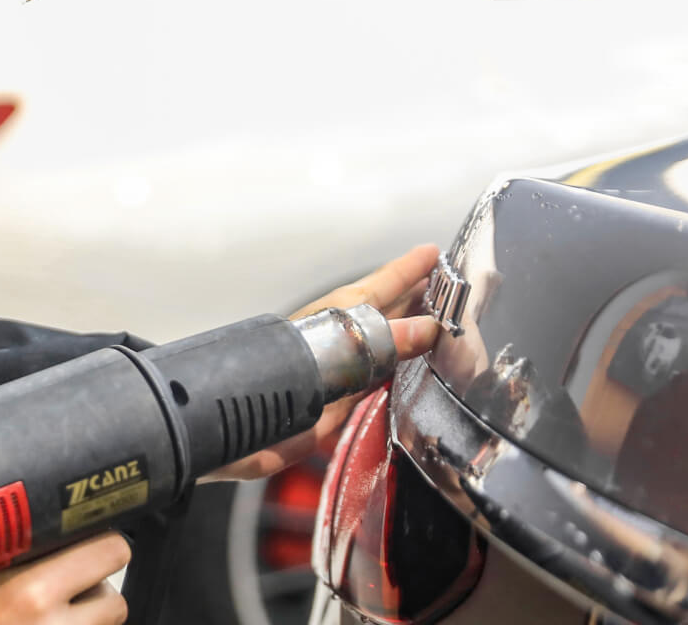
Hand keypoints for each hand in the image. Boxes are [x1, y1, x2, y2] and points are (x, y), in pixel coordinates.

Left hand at [202, 243, 442, 481]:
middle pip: (384, 315)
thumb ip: (383, 344)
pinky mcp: (337, 410)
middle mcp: (340, 344)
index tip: (431, 252)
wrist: (237, 435)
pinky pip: (377, 386)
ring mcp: (339, 376)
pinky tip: (420, 380)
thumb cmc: (273, 384)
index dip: (405, 271)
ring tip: (446, 328)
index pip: (378, 288)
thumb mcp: (335, 357)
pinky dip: (400, 378)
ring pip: (384, 348)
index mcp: (333, 319)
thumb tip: (428, 328)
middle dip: (415, 301)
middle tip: (450, 288)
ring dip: (413, 339)